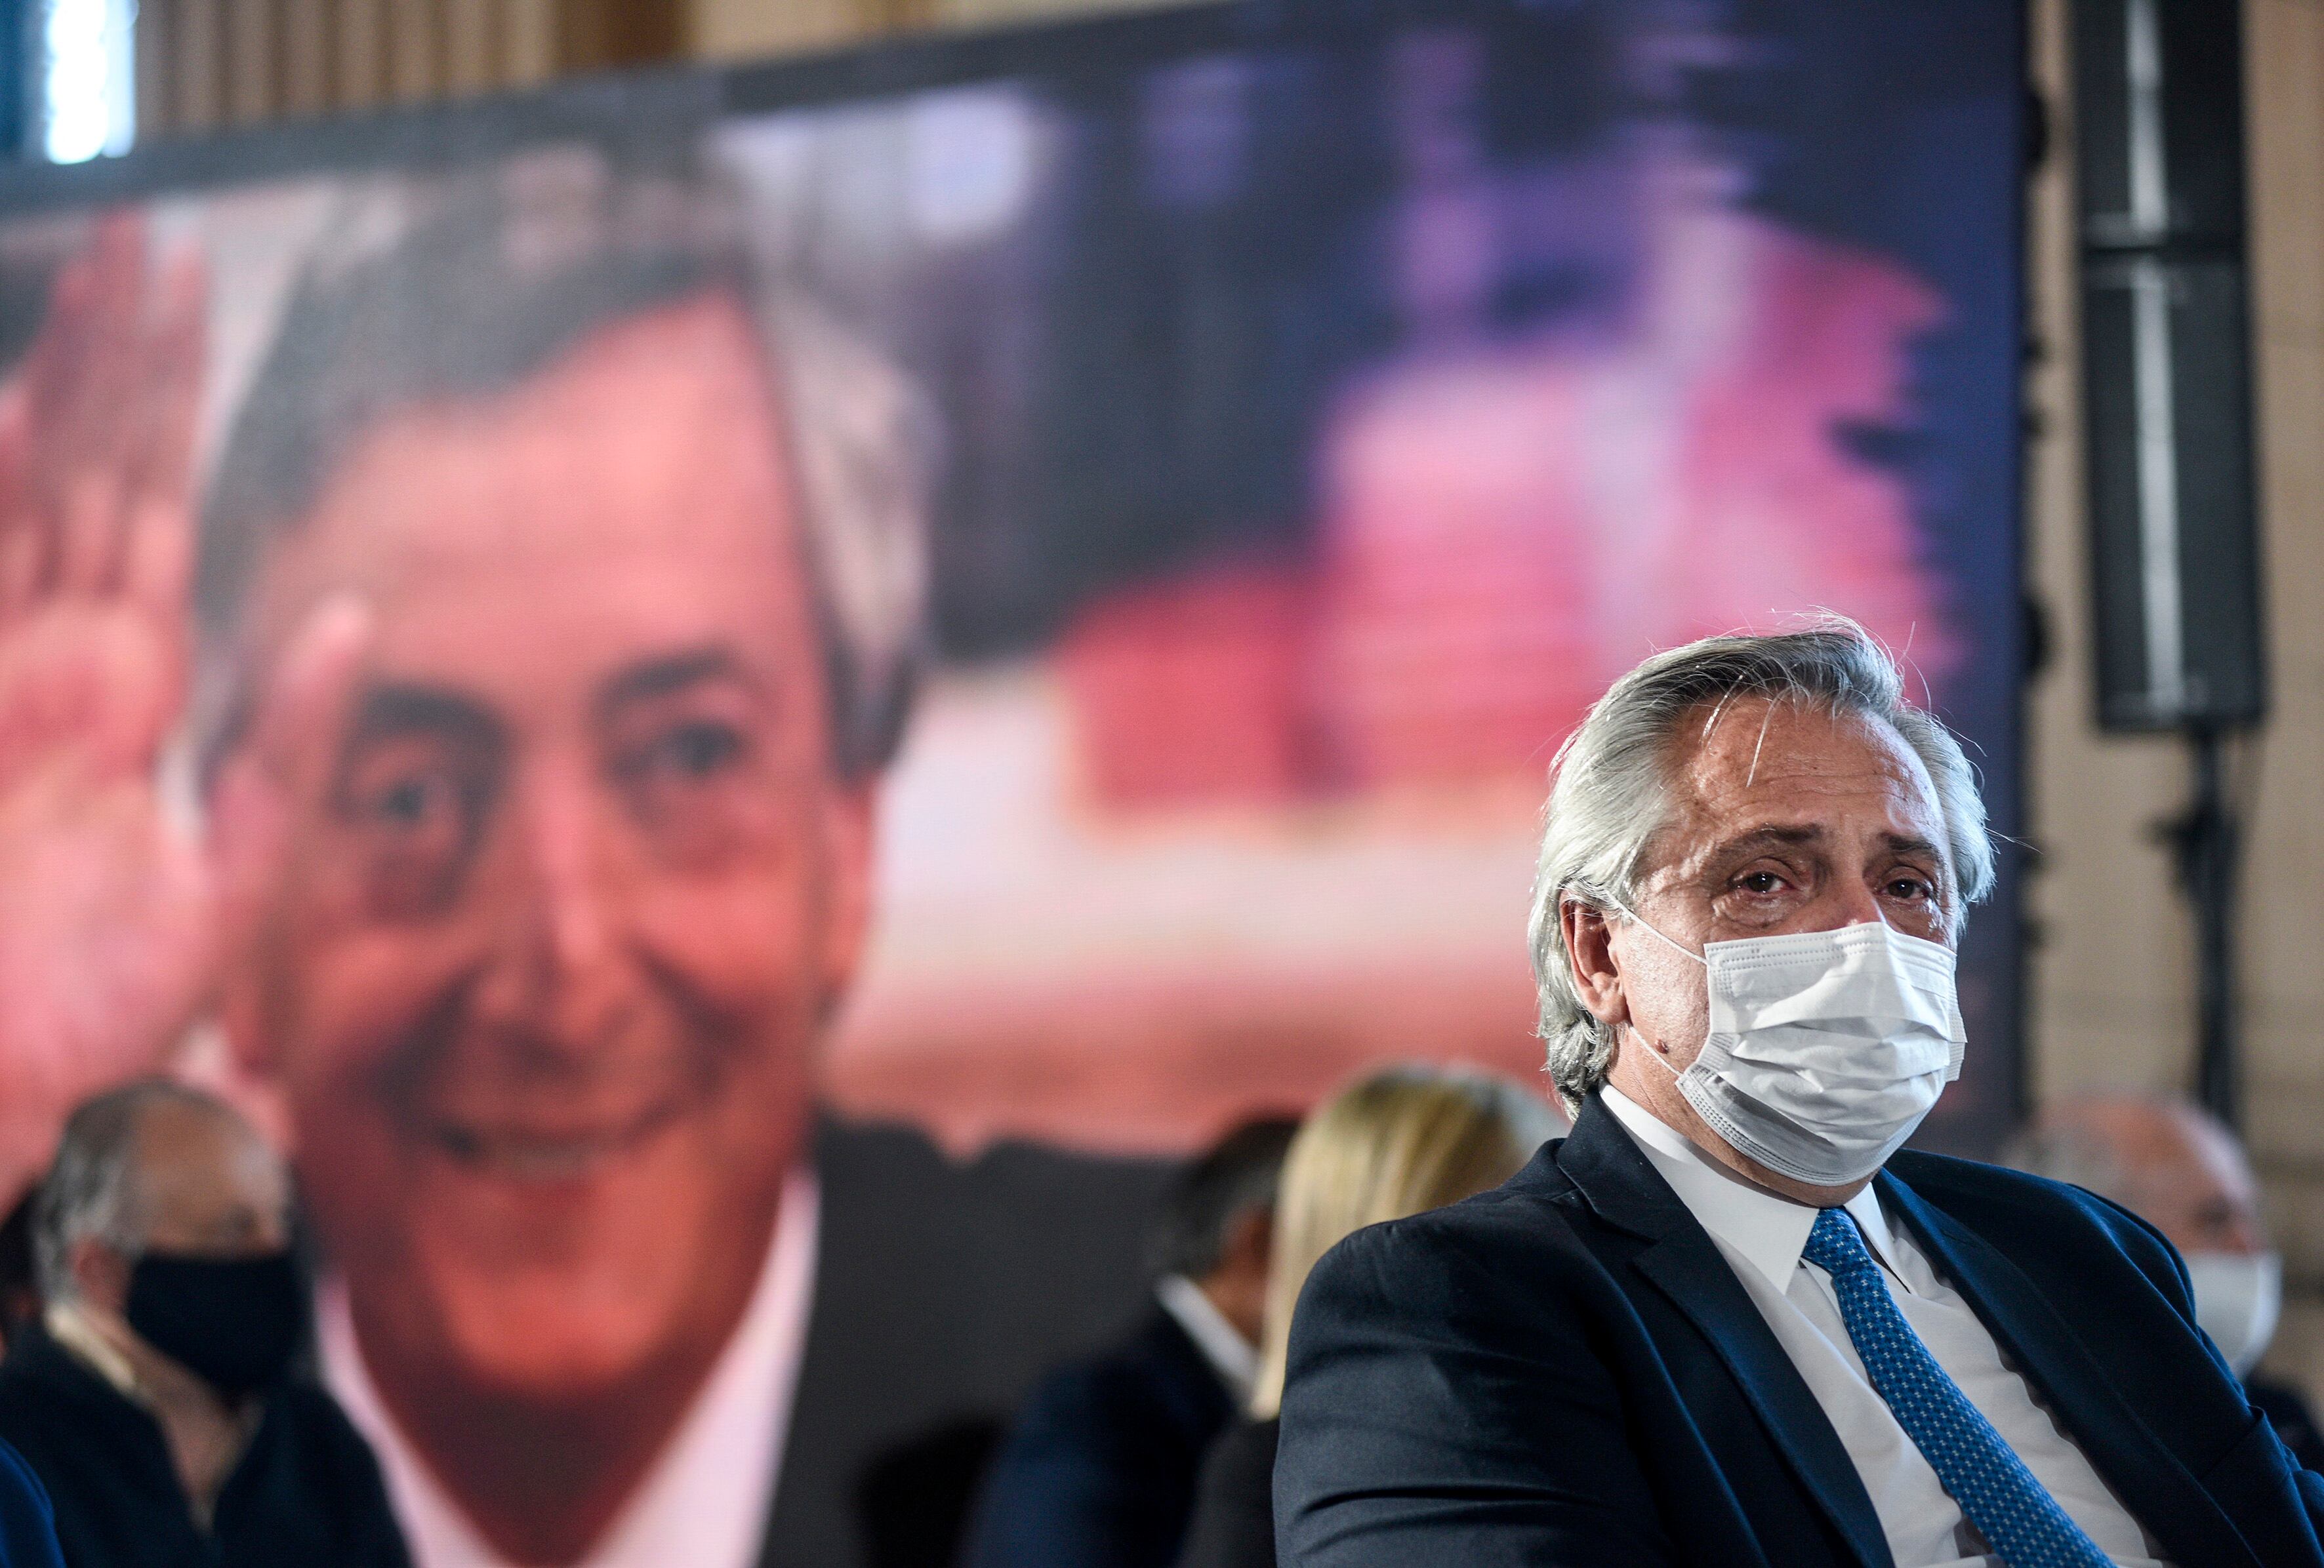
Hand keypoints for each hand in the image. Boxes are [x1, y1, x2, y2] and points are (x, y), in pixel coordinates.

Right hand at [0, 214, 365, 1199]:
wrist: (2, 1089)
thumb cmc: (98, 1011)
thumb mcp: (236, 874)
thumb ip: (291, 744)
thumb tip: (357, 619)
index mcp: (131, 691)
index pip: (158, 513)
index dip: (171, 412)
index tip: (195, 305)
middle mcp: (58, 658)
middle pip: (98, 470)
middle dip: (123, 354)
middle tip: (154, 236)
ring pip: (34, 483)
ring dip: (70, 377)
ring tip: (112, 265)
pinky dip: (1, 473)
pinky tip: (25, 393)